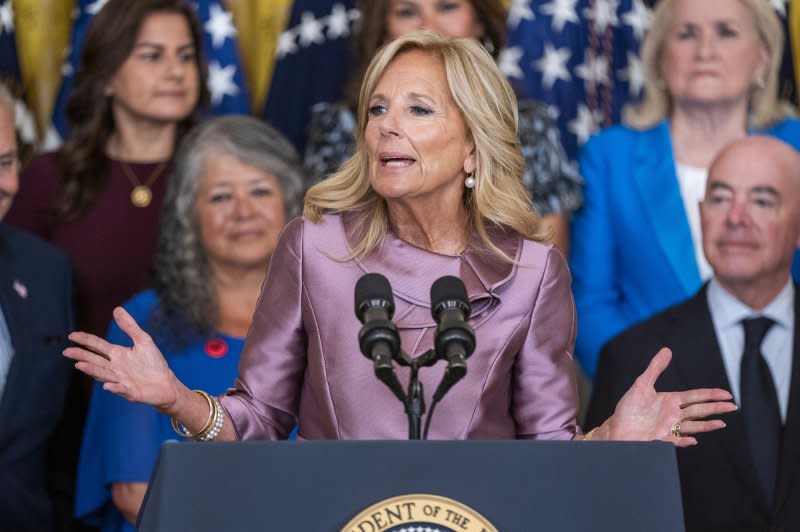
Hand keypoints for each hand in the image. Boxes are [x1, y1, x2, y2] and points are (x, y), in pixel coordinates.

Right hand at [63, 306, 178, 410]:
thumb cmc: (153, 363)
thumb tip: (116, 309)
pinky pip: (121, 389)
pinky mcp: (131, 391)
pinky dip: (114, 388)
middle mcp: (115, 367)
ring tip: (79, 365)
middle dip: (81, 356)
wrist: (166, 383)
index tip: (71, 335)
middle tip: (67, 351)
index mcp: (117, 355)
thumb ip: (130, 326)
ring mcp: (121, 380)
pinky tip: (108, 386)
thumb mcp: (143, 340)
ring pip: (104, 374)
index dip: (85, 340)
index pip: (98, 346)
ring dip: (92, 370)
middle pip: (95, 360)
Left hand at [604, 348, 736, 446]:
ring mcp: (668, 428)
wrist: (617, 427)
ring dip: (706, 425)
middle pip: (699, 410)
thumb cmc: (629, 408)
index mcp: (671, 401)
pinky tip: (693, 439)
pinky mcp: (660, 439)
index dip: (711, 395)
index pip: (696, 396)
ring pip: (692, 425)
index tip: (727, 394)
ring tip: (721, 423)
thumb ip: (655, 368)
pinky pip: (674, 440)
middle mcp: (673, 414)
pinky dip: (684, 440)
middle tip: (733, 407)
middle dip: (716, 408)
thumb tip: (666, 350)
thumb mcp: (642, 384)